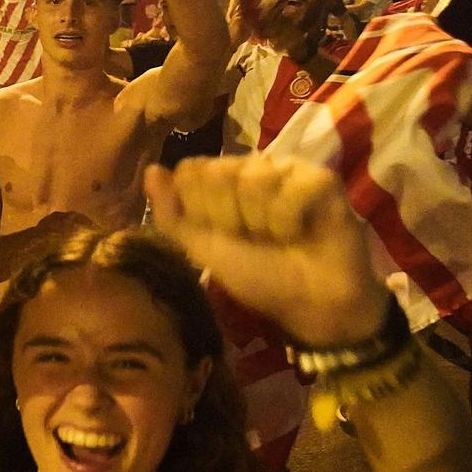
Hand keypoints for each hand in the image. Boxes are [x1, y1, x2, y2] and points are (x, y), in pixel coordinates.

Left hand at [145, 156, 385, 346]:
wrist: (310, 303)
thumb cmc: (258, 276)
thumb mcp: (204, 250)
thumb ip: (172, 214)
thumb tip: (151, 170)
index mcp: (222, 182)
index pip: (189, 171)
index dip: (201, 211)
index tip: (224, 235)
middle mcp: (252, 168)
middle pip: (217, 171)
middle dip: (230, 217)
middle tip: (255, 238)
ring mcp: (287, 170)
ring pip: (252, 178)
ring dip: (262, 222)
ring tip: (282, 237)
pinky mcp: (320, 178)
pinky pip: (289, 188)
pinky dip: (290, 220)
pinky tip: (303, 231)